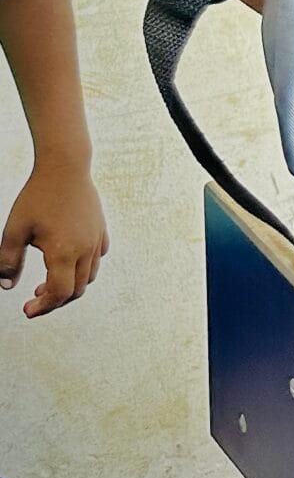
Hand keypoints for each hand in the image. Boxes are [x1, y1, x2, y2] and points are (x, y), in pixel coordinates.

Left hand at [1, 159, 106, 317]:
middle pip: (76, 290)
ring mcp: (95, 239)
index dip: (43, 307)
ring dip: (70, 286)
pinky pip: (98, 258)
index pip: (59, 293)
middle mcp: (85, 249)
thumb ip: (9, 261)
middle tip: (34, 299)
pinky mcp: (100, 229)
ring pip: (89, 276)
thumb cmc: (38, 196)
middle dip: (54, 301)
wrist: (65, 167)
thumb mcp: (15, 230)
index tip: (27, 310)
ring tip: (48, 283)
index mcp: (64, 252)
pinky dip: (84, 268)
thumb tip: (6, 285)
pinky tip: (69, 261)